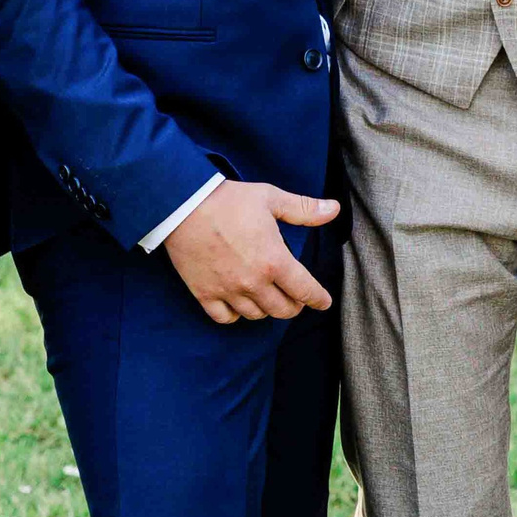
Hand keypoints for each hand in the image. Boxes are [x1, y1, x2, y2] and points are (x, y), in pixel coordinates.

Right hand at [162, 180, 340, 323]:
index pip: (304, 290)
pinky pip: (225, 318)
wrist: (183, 206)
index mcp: (274, 260)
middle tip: (296, 300)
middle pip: (282, 310)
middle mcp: (253, 282)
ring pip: (255, 315)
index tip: (324, 303)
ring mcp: (228, 291)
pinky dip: (236, 315)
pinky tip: (240, 305)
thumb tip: (333, 209)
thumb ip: (304, 209)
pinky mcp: (204, 294)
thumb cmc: (229, 200)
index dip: (318, 299)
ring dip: (266, 310)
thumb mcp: (271, 198)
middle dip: (294, 306)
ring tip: (269, 298)